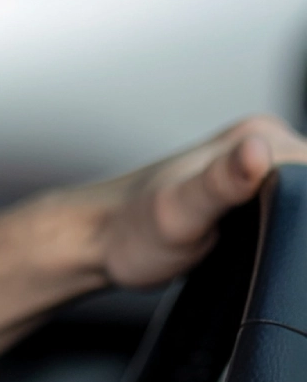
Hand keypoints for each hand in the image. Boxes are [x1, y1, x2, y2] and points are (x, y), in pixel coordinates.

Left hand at [0, 114, 306, 359]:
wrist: (97, 242)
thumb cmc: (130, 231)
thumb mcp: (180, 210)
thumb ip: (221, 181)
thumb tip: (258, 151)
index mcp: (256, 137)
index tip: (286, 235)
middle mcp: (260, 143)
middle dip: (303, 217)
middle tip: (262, 244)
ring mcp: (255, 167)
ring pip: (303, 194)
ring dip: (297, 222)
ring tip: (256, 244)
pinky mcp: (248, 191)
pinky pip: (288, 206)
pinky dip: (287, 226)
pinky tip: (264, 244)